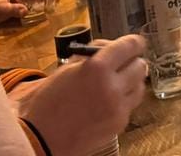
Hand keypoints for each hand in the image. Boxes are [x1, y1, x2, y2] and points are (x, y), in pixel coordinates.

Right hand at [18, 34, 146, 155]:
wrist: (39, 138)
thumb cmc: (47, 102)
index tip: (134, 44)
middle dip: (131, 62)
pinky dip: (124, 100)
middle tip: (121, 65)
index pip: (130, 45)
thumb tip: (110, 47)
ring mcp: (118, 107)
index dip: (133, 43)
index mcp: (97, 67)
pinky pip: (131, 105)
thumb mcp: (66, 69)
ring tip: (114, 84)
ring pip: (140, 85)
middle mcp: (112, 86)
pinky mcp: (119, 124)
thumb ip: (91, 55)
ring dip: (131, 82)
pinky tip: (108, 102)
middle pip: (140, 65)